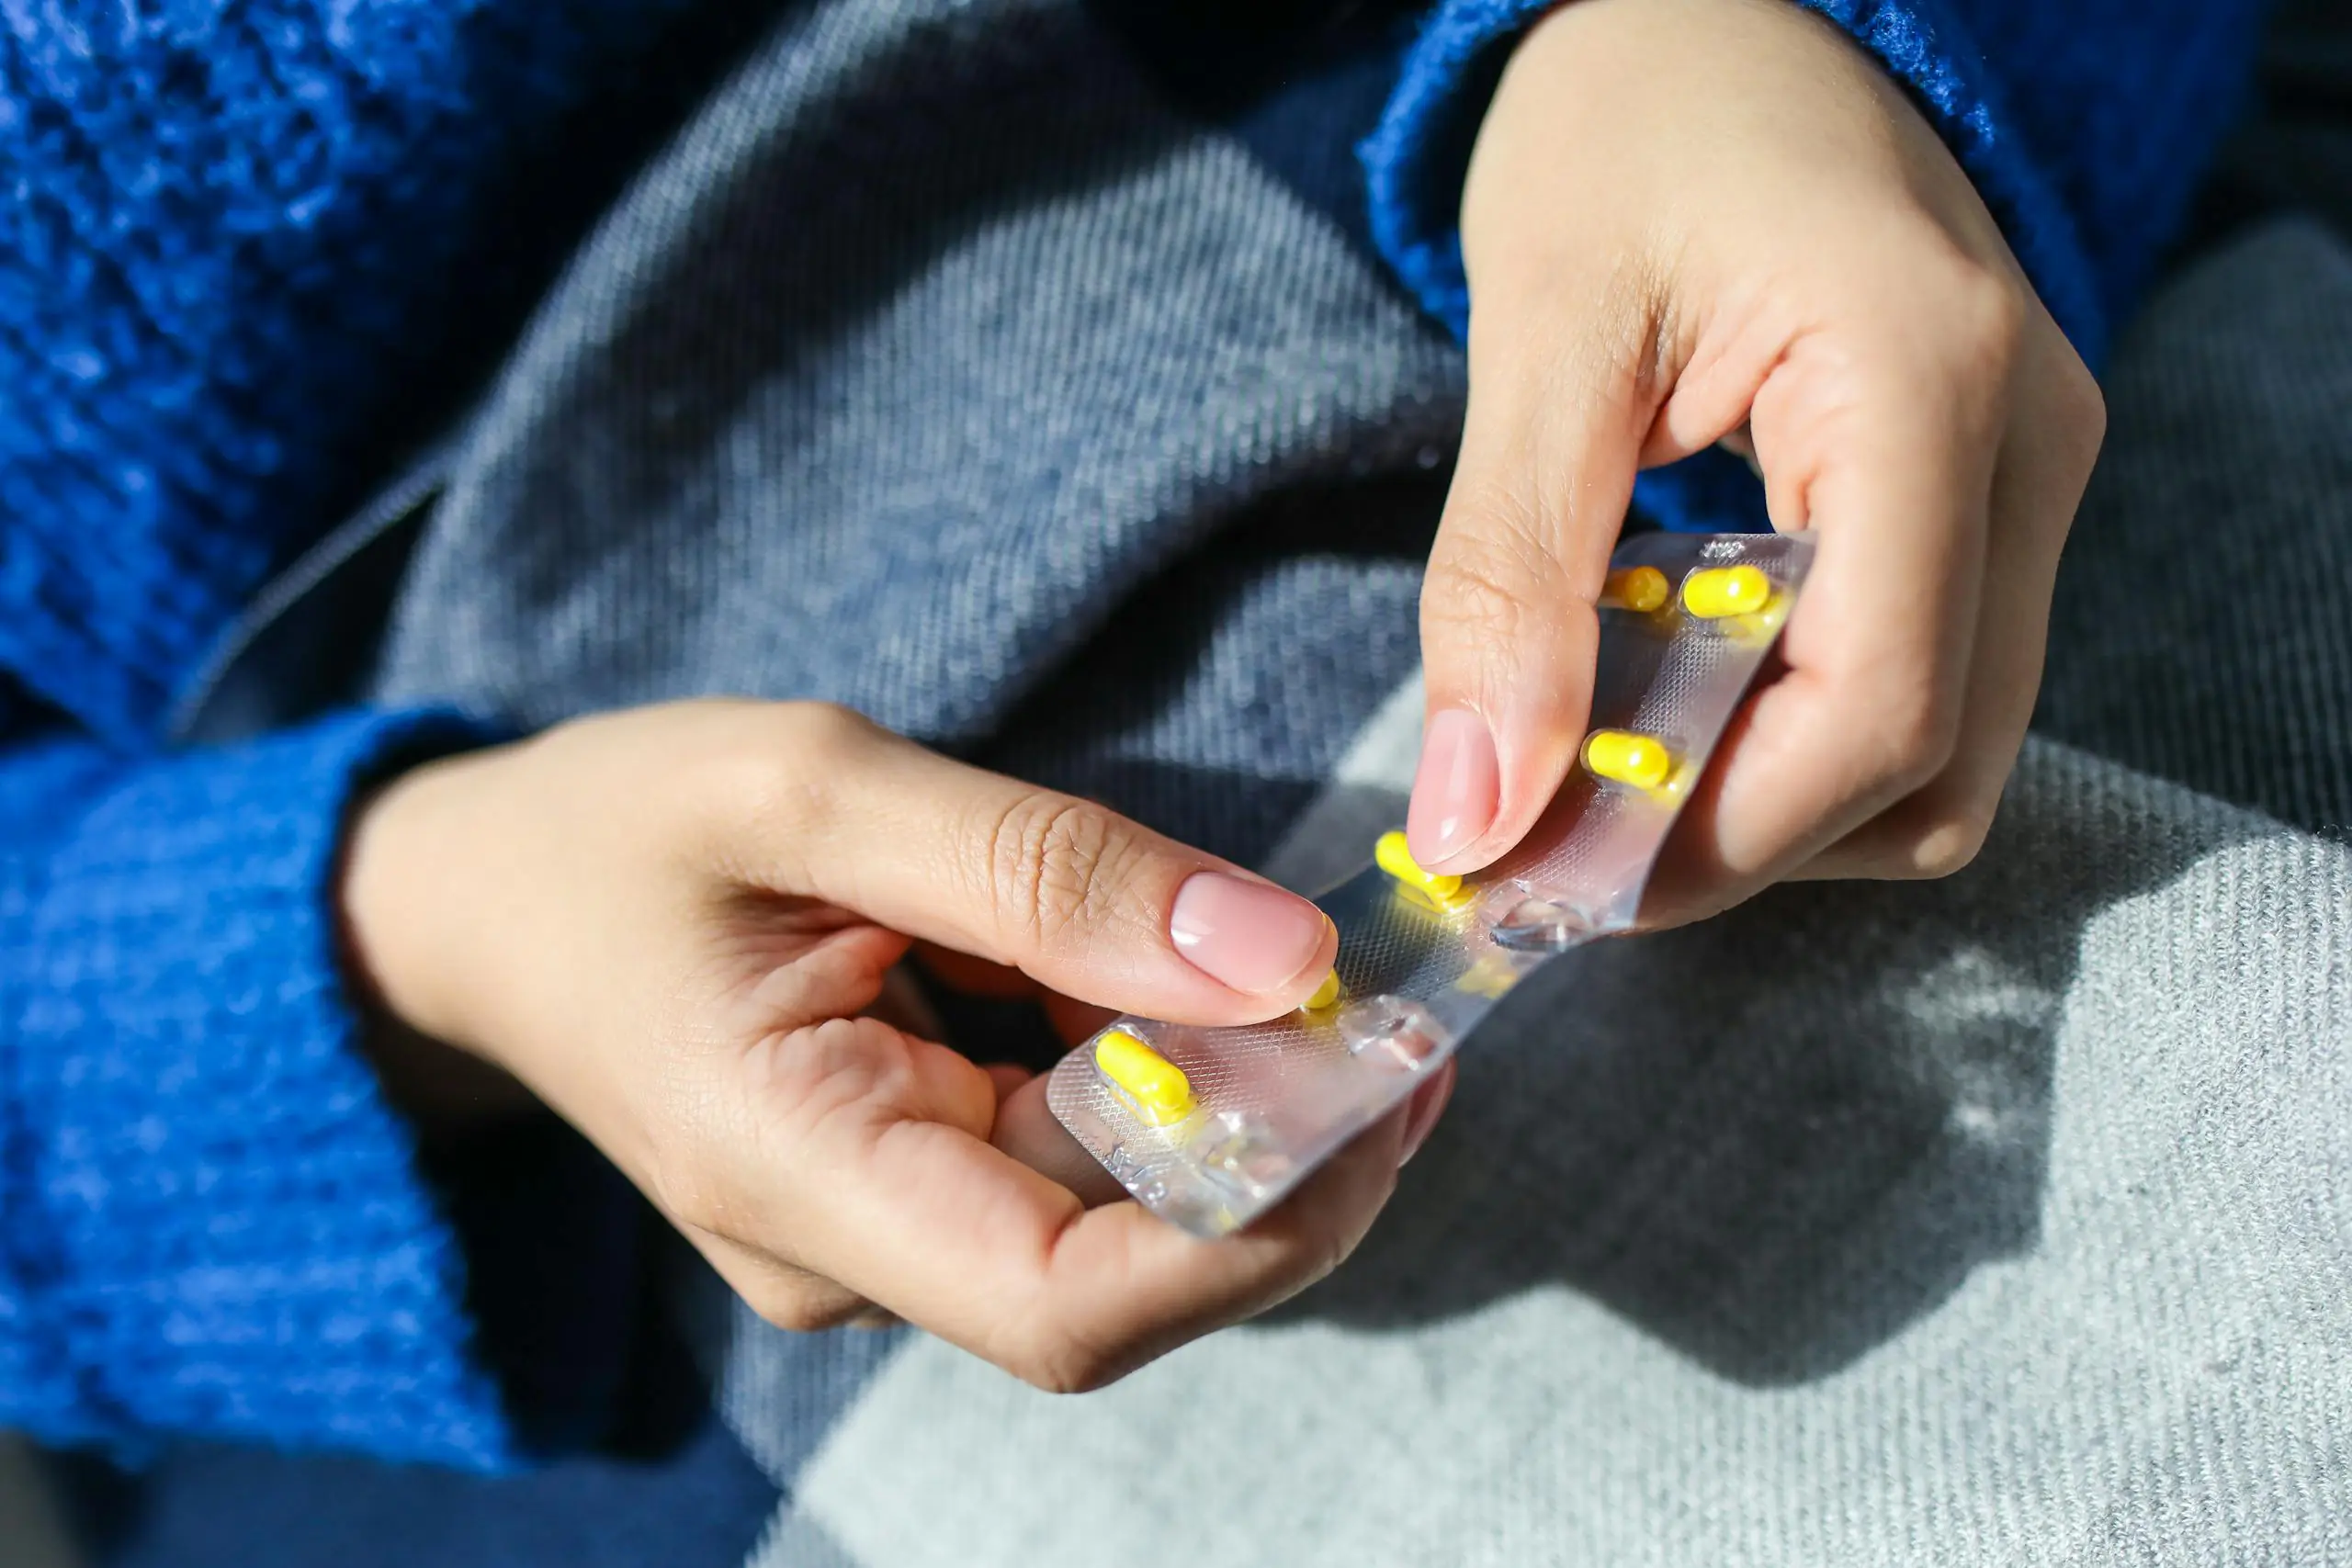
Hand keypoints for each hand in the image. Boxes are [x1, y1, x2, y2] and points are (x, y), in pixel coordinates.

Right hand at [342, 700, 1450, 1389]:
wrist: (485, 904)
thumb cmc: (617, 833)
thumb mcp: (812, 788)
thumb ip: (1042, 869)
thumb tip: (1281, 960)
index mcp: (798, 1178)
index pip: (1071, 1307)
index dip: (1264, 1226)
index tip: (1383, 1081)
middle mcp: (857, 1255)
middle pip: (1132, 1268)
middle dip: (1288, 1145)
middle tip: (1395, 992)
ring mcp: (888, 1234)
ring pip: (1125, 1212)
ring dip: (1237, 1098)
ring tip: (1296, 959)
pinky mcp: (915, 1183)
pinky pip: (1080, 1156)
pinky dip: (1163, 1068)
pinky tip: (1180, 968)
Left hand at [1407, 0, 2104, 920]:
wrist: (1717, 13)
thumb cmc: (1627, 124)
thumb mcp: (1538, 341)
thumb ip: (1506, 586)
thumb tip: (1476, 818)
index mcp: (1927, 384)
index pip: (1878, 710)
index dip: (1711, 839)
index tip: (1545, 875)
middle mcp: (2026, 447)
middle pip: (1928, 768)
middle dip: (1730, 840)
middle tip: (1547, 835)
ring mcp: (2026, 477)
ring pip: (1939, 755)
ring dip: (1763, 801)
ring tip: (1596, 746)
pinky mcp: (1984, 498)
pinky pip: (1920, 683)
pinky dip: (1785, 733)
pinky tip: (1662, 683)